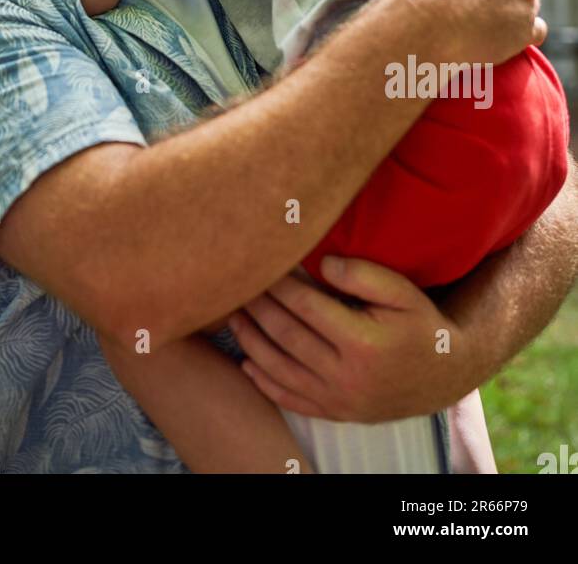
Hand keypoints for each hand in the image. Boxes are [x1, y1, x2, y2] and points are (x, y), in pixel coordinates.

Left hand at [228, 258, 477, 421]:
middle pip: (286, 336)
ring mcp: (339, 400)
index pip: (304, 306)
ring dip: (251, 343)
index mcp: (362, 342)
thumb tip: (320, 263)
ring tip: (233, 318)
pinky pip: (291, 401)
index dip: (278, 284)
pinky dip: (265, 383)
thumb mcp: (403, 292)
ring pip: (281, 370)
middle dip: (257, 309)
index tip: (261, 263)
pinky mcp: (337, 414)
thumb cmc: (421, 325)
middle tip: (236, 286)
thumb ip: (363, 274)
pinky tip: (247, 363)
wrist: (445, 375)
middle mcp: (346, 376)